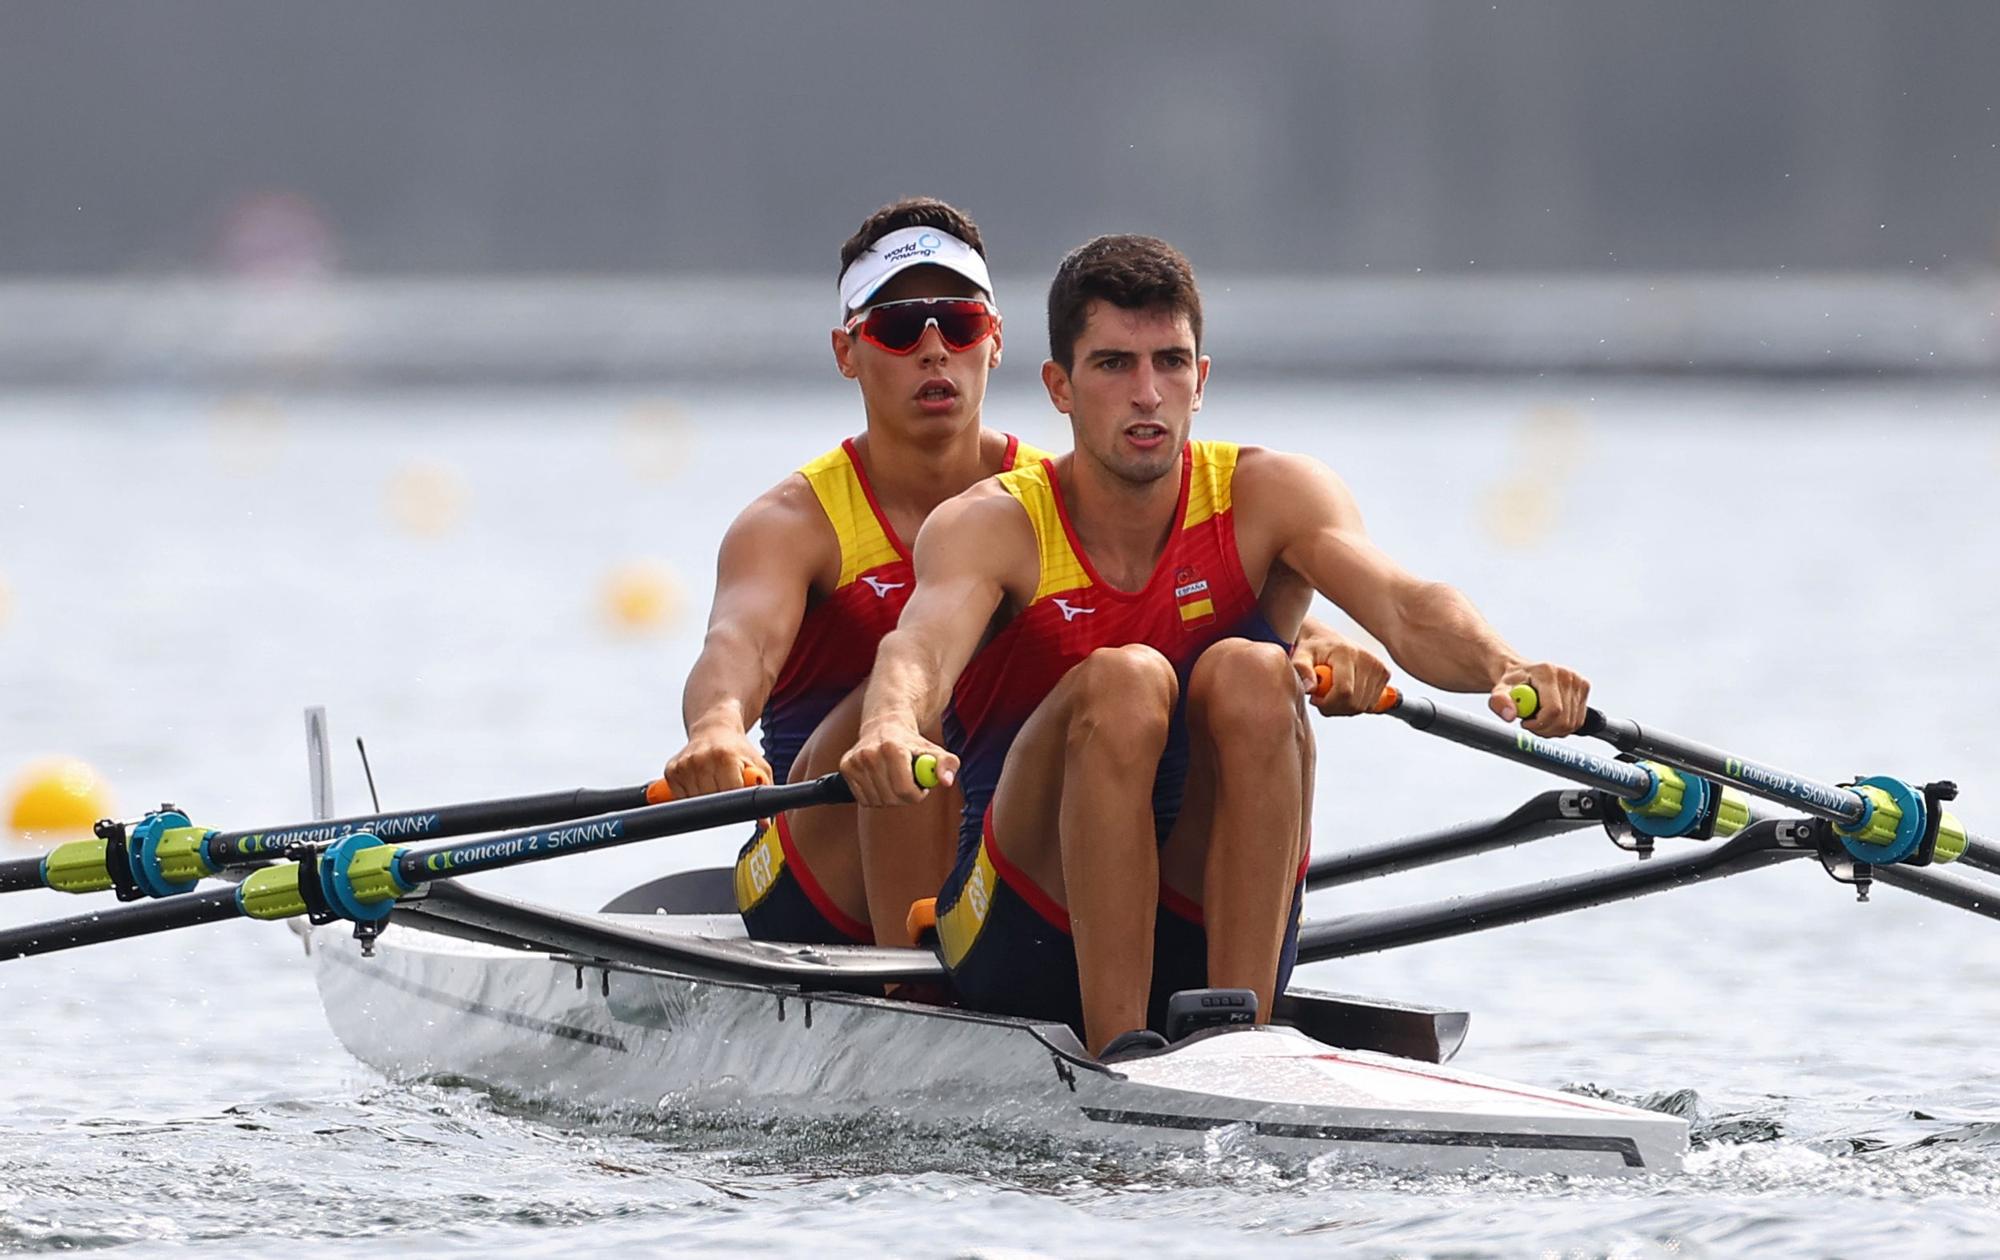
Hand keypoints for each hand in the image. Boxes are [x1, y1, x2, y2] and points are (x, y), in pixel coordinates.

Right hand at [663, 723, 772, 798]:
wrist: (713, 729)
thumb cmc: (737, 749)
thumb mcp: (758, 765)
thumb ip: (765, 791)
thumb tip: (765, 822)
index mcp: (725, 757)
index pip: (730, 794)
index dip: (735, 801)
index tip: (737, 800)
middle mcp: (701, 759)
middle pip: (711, 801)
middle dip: (721, 801)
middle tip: (726, 787)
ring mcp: (684, 765)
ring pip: (695, 802)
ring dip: (705, 799)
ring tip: (713, 782)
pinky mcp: (671, 771)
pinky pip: (681, 798)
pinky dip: (691, 796)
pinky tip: (699, 782)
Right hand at [841, 721, 957, 806]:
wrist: (885, 725)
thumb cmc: (911, 742)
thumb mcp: (934, 750)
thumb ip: (947, 764)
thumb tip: (946, 781)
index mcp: (892, 748)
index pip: (904, 790)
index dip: (917, 795)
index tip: (922, 789)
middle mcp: (870, 753)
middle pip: (891, 798)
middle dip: (905, 797)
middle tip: (910, 785)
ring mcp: (855, 761)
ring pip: (877, 801)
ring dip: (889, 797)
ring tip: (894, 779)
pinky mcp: (845, 767)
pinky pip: (863, 799)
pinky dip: (875, 796)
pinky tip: (880, 780)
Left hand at [1292, 628, 1391, 716]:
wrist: (1326, 639)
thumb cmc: (1313, 649)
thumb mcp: (1300, 656)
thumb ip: (1301, 670)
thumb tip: (1310, 688)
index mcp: (1346, 653)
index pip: (1344, 691)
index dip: (1329, 703)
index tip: (1315, 699)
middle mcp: (1366, 659)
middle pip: (1355, 703)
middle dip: (1334, 708)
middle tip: (1322, 698)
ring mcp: (1378, 666)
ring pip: (1364, 706)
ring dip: (1345, 708)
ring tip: (1331, 694)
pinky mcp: (1384, 673)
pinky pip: (1371, 704)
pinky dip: (1356, 705)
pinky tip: (1345, 693)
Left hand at [1490, 661, 1589, 736]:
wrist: (1521, 673)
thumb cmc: (1512, 682)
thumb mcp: (1499, 691)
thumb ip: (1500, 702)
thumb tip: (1509, 715)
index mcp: (1547, 672)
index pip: (1553, 710)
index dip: (1539, 724)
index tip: (1525, 723)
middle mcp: (1567, 675)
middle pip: (1564, 720)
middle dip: (1544, 729)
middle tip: (1530, 722)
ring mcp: (1578, 681)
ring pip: (1571, 724)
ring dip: (1552, 729)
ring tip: (1537, 718)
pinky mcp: (1584, 689)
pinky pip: (1577, 721)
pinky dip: (1562, 726)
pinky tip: (1549, 716)